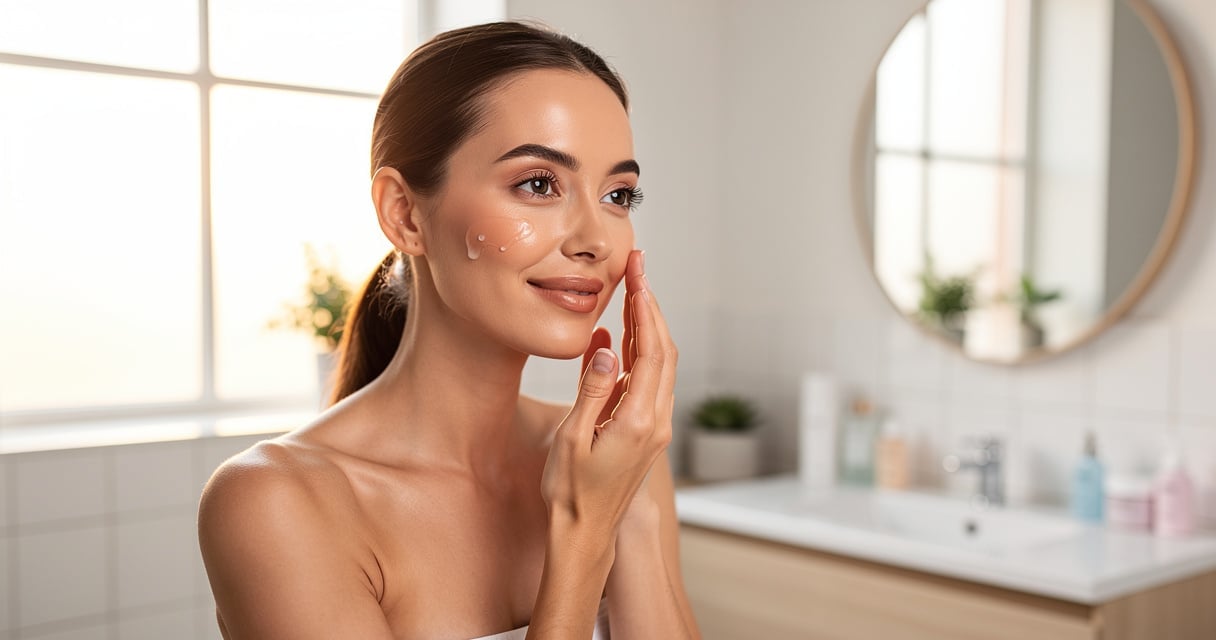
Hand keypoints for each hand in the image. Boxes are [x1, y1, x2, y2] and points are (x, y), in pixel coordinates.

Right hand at [541, 250, 676, 537]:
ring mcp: (653, 427)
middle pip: (662, 350)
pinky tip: (612, 340)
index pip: (652, 350)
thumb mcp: (573, 438)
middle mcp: (656, 421)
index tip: (639, 275)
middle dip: (650, 306)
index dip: (647, 308)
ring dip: (644, 328)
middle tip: (638, 270)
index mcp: (640, 420)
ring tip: (629, 293)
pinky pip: (643, 383)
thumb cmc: (572, 493)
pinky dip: (632, 356)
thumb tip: (608, 348)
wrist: (585, 534)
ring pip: (657, 365)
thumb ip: (592, 390)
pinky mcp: (643, 431)